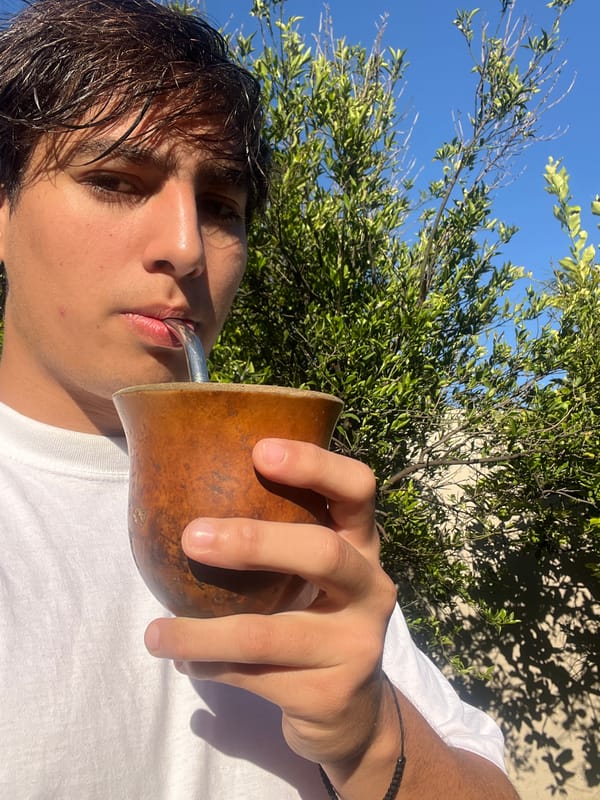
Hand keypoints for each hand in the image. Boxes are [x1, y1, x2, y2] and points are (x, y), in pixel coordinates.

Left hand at [144, 437, 398, 768]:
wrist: (350, 708)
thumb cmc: (313, 615)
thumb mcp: (311, 571)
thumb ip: (278, 534)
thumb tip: (179, 493)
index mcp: (362, 543)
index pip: (357, 488)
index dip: (314, 464)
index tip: (259, 450)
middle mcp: (371, 587)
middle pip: (321, 553)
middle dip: (253, 542)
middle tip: (191, 537)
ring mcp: (356, 644)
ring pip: (268, 634)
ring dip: (202, 633)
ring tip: (154, 633)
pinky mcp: (330, 692)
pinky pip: (252, 677)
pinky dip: (209, 667)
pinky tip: (184, 661)